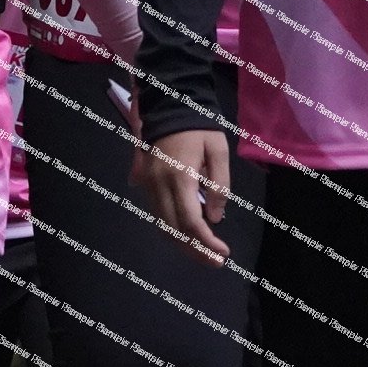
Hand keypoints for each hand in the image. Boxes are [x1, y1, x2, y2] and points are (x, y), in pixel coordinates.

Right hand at [142, 126, 232, 266]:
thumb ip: (220, 185)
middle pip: (173, 230)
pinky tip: (188, 236)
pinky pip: (157, 214)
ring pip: (162, 226)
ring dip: (182, 244)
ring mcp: (148, 185)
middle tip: (215, 262)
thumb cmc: (199, 126)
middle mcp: (159, 186)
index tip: (223, 252)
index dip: (207, 242)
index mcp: (179, 178)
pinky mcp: (144, 183)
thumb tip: (215, 218)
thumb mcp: (218, 150)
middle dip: (195, 251)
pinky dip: (172, 229)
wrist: (168, 104)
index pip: (191, 222)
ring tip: (204, 254)